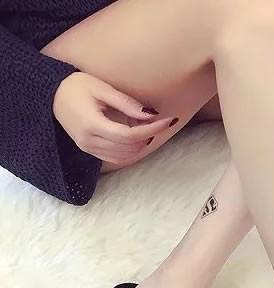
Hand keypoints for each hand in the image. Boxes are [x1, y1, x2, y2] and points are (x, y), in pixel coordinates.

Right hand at [52, 72, 173, 164]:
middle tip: (160, 122)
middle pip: (129, 148)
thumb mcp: (101, 88)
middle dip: (149, 136)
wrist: (50, 94)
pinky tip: (138, 137)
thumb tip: (150, 115)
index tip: (167, 120)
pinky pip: (116, 158)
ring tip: (150, 128)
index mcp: (92, 124)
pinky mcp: (90, 151)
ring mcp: (89, 149)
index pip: (129, 135)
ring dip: (141, 145)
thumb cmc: (75, 86)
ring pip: (125, 156)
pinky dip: (131, 151)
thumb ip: (126, 103)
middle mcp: (89, 141)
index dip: (151, 129)